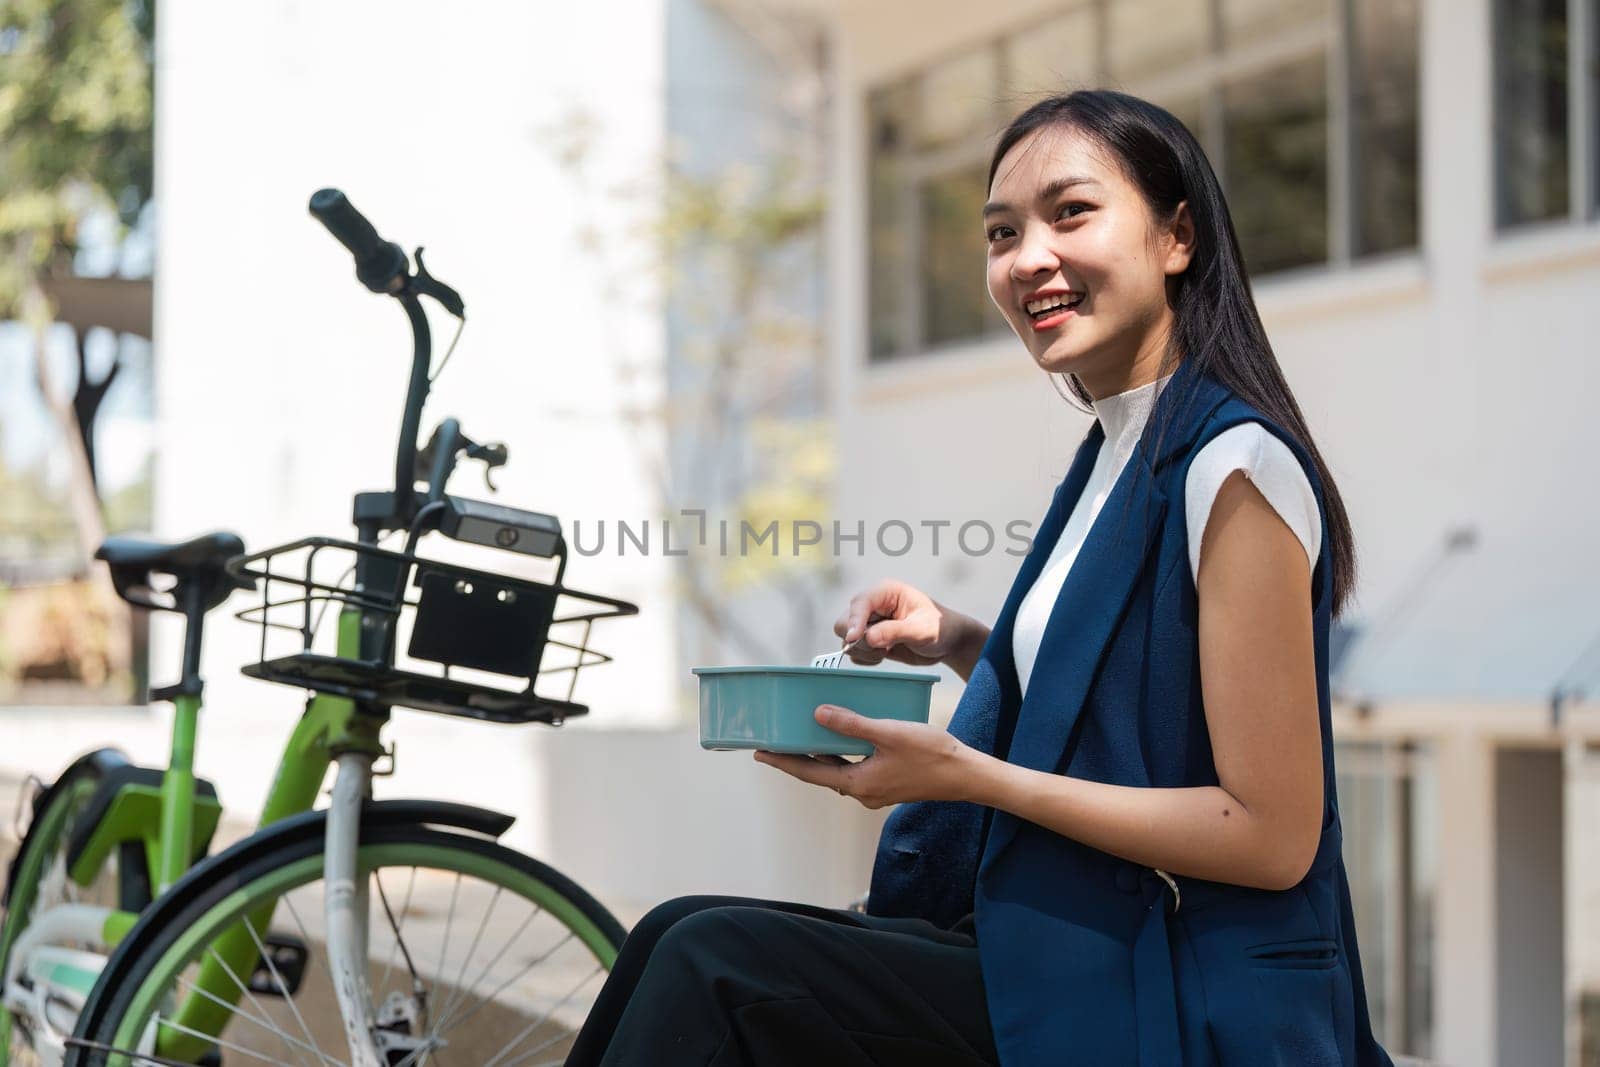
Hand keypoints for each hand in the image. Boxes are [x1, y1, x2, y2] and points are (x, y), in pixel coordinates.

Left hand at [753, 704, 986, 808]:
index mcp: (858, 783)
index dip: (783, 761)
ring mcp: (876, 790)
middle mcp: (863, 792)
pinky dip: (840, 756)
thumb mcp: (888, 733)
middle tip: (772, 744)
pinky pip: (854, 769)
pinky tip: (839, 739)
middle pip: (819, 774)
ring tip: (799, 739)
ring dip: (818, 757)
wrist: (966, 775)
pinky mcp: (888, 783)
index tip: (759, 753)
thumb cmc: (931, 754)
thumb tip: (818, 715)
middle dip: (796, 759)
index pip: (809, 773)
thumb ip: (852, 724)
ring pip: (837, 771)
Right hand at [834, 580, 987, 676]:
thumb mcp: (921, 630)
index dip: (853, 621)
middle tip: (882, 648)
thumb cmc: (940, 629)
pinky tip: (886, 654)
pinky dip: (866, 658)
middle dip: (858, 639)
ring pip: (846, 639)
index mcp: (885, 593)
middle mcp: (873, 606)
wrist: (949, 642)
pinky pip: (855, 652)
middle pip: (843, 622)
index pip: (859, 604)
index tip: (854, 639)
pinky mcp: (870, 640)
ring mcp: (870, 623)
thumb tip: (868, 638)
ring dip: (864, 651)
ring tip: (888, 650)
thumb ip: (895, 632)